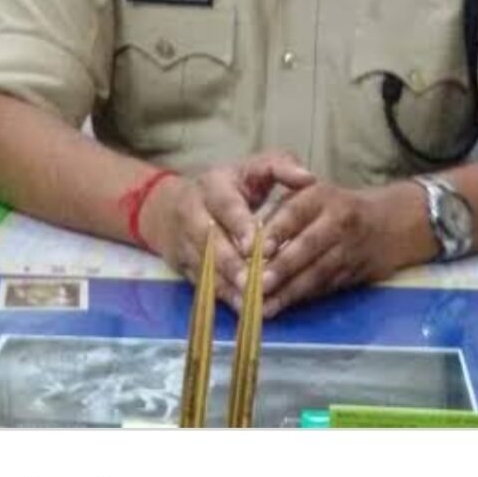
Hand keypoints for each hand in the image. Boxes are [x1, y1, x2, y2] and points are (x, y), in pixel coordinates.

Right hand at [140, 152, 314, 309]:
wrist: (169, 205)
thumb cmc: (229, 186)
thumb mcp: (253, 168)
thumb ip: (282, 167)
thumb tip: (309, 179)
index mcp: (212, 186)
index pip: (225, 206)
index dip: (239, 226)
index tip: (255, 246)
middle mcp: (193, 212)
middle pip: (209, 240)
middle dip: (231, 263)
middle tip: (253, 281)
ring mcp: (185, 241)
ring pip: (205, 265)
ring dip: (228, 285)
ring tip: (252, 301)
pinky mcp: (184, 265)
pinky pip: (203, 283)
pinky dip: (224, 297)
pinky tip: (244, 308)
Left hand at [260, 180, 427, 316]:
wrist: (389, 222)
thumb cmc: (334, 206)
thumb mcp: (310, 193)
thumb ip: (281, 211)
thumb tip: (248, 239)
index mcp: (321, 197)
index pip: (296, 212)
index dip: (277, 231)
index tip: (258, 249)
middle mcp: (338, 221)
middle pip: (308, 246)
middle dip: (283, 268)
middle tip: (258, 285)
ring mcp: (349, 249)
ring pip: (318, 272)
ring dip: (291, 291)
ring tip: (267, 307)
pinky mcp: (355, 273)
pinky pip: (327, 286)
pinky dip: (305, 298)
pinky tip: (285, 308)